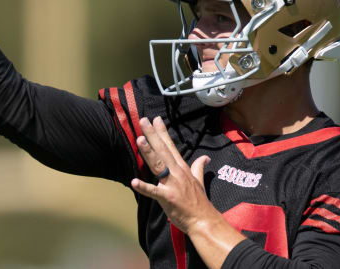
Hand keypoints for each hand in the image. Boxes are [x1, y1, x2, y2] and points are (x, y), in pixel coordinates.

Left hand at [132, 117, 245, 268]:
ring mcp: (172, 185)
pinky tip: (134, 181)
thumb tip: (205, 157)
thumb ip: (199, 167)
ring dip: (148, 152)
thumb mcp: (199, 181)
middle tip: (143, 120)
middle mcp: (177, 173)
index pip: (170, 146)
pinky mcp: (168, 198)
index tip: (156, 119)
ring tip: (139, 140)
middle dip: (152, 135)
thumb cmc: (199, 202)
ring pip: (158, 165)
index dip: (163, 132)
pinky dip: (144, 187)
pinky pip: (154, 192)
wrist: (204, 221)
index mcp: (182, 168)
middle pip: (162, 150)